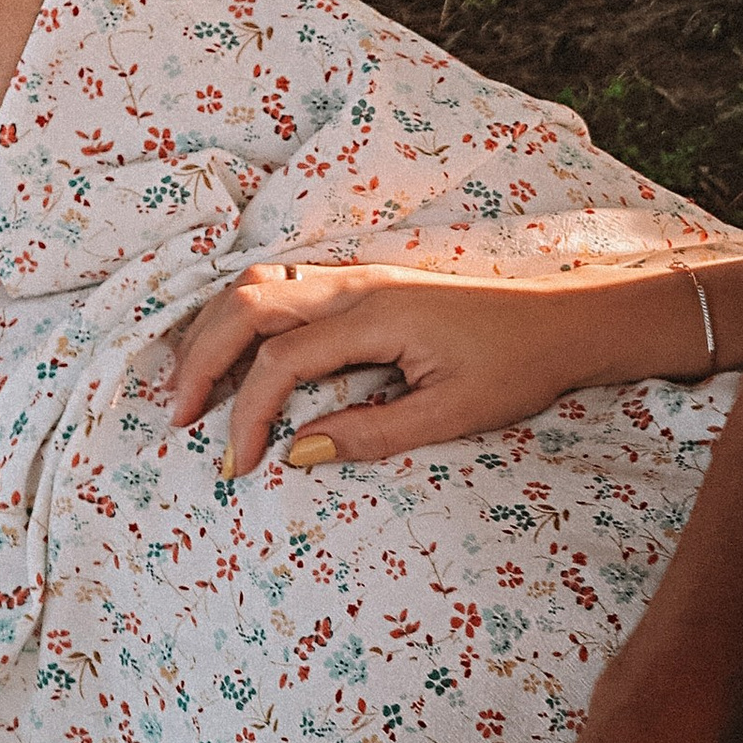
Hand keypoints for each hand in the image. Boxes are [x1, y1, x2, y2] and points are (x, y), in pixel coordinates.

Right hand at [168, 261, 593, 474]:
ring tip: (195, 388)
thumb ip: (372, 434)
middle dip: (202, 360)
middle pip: (247, 305)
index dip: (248, 413)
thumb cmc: (517, 367)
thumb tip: (297, 452)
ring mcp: (355, 279)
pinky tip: (234, 355)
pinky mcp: (360, 286)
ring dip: (214, 332)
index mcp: (376, 316)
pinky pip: (281, 289)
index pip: (281, 360)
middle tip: (180, 418)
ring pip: (257, 286)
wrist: (562, 322)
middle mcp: (355, 285)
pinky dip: (242, 318)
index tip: (239, 464)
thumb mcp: (452, 414)